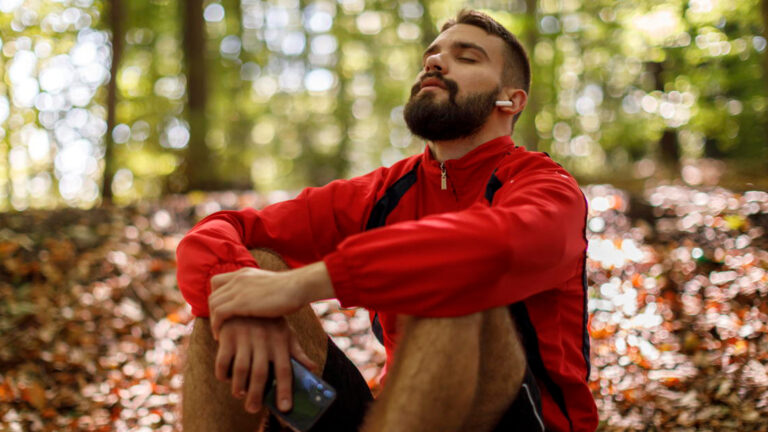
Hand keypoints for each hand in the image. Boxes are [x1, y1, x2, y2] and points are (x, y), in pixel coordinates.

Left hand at [208, 262, 334, 338]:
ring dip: (213, 320)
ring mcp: (239, 289)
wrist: (298, 287)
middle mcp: (238, 278)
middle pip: (213, 294)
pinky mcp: (241, 302)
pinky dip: (216, 326)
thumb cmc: (291, 290)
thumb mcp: (269, 286)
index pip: (218, 281)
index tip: (222, 312)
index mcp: (245, 273)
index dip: (217, 297)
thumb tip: (259, 302)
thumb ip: (259, 291)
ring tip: (219, 333)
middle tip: (220, 326)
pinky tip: (220, 336)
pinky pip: (218, 314)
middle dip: (213, 312)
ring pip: (213, 304)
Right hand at [214, 316, 317, 413]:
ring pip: (241, 368)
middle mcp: (263, 340)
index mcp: (280, 341)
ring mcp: (245, 337)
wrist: (247, 293)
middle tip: (253, 409)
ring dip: (238, 386)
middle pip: (261, 373)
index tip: (284, 408)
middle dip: (257, 395)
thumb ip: (297, 351)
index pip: (285, 370)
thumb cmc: (270, 320)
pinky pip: (223, 360)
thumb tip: (312, 368)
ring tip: (239, 394)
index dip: (285, 390)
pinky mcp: (228, 335)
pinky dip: (223, 373)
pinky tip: (226, 378)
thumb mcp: (286, 332)